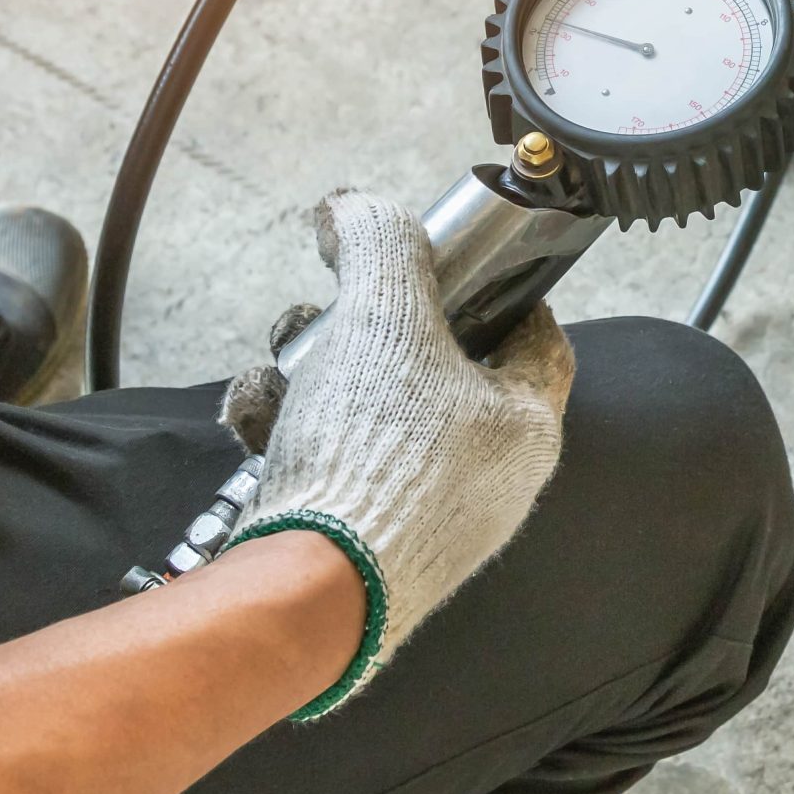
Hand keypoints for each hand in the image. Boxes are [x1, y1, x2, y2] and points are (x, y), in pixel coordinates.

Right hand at [219, 192, 575, 716]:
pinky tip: (255, 417)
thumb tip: (353, 205)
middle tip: (336, 305)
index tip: (455, 259)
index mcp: (525, 426)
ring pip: (372, 412)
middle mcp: (488, 480)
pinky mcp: (361, 546)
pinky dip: (291, 431)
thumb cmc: (376, 452)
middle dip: (371, 327)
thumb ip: (378, 244)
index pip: (537, 335)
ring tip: (282, 368)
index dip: (499, 286)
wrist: (307, 588)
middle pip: (436, 368)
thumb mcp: (385, 317)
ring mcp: (424, 519)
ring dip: (316, 375)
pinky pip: (332, 463)